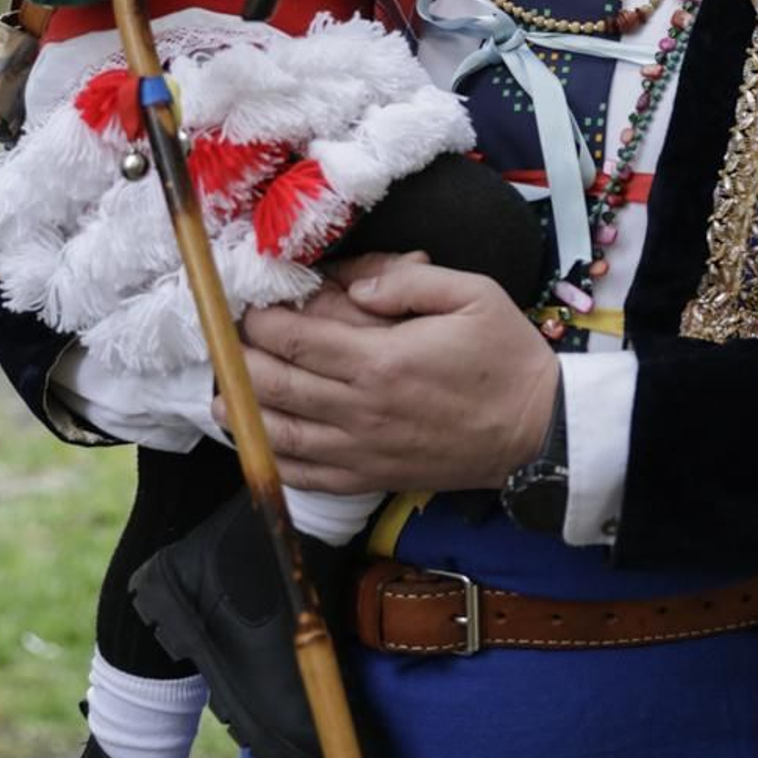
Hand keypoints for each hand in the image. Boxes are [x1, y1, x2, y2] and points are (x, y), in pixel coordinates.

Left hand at [229, 254, 557, 494]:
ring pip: (279, 435)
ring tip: (218, 398)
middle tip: (225, 342)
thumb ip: (405, 280)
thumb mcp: (471, 292)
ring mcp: (362, 449)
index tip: (247, 303)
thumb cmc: (507, 355)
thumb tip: (349, 285)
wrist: (539, 431)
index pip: (295, 337)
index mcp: (381, 359)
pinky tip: (258, 445)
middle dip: (240, 361)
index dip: (260, 319)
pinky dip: (274, 462)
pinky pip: (307, 476)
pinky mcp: (371, 476)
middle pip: (275, 385)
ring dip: (242, 415)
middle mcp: (361, 409)